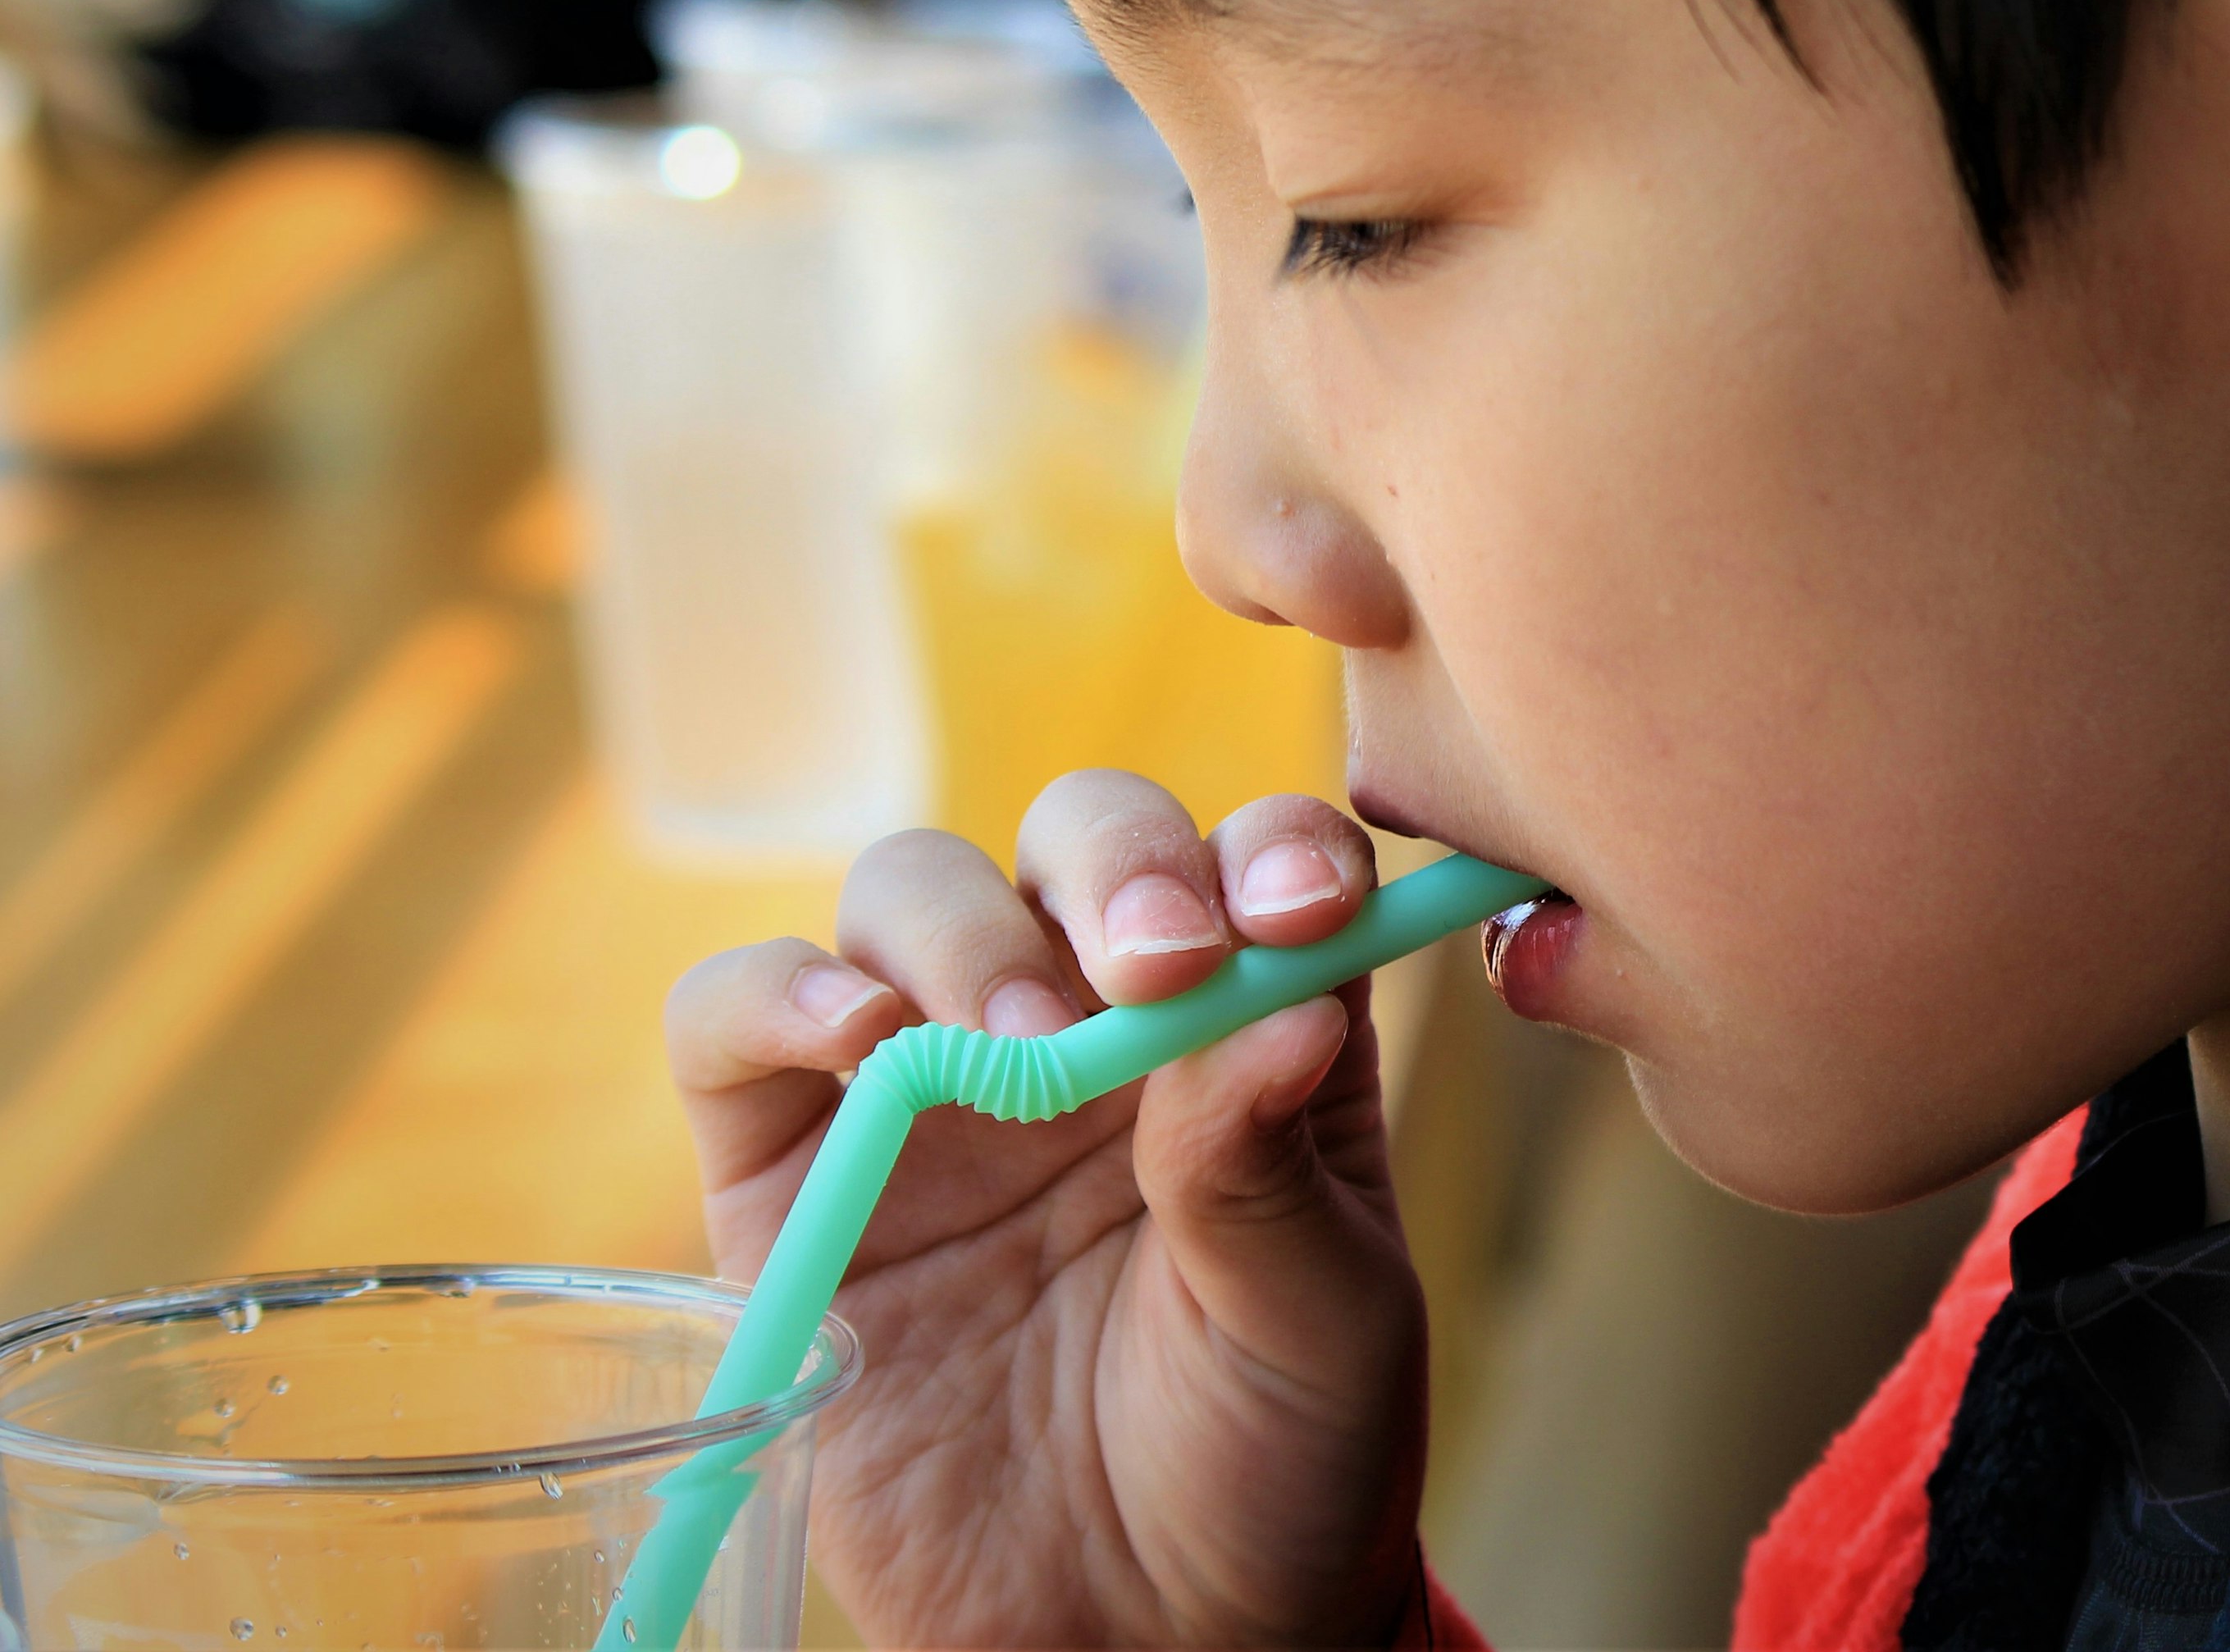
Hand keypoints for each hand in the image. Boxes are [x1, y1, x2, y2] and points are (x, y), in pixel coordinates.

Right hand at [666, 773, 1427, 1647]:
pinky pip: (733, 1021)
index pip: (1253, 861)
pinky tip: (855, 1042)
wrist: (1142, 1642)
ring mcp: (932, 1081)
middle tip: (1160, 962)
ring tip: (1020, 1046)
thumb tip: (1285, 999)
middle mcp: (1088, 1014)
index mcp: (1239, 1021)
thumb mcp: (1317, 1317)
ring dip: (963, 931)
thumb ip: (1272, 1160)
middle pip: (1076, 838)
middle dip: (1118, 865)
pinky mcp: (793, 1171)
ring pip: (907, 893)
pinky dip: (772, 996)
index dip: (1273, 851)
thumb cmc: (1267, 1457)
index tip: (1300, 912)